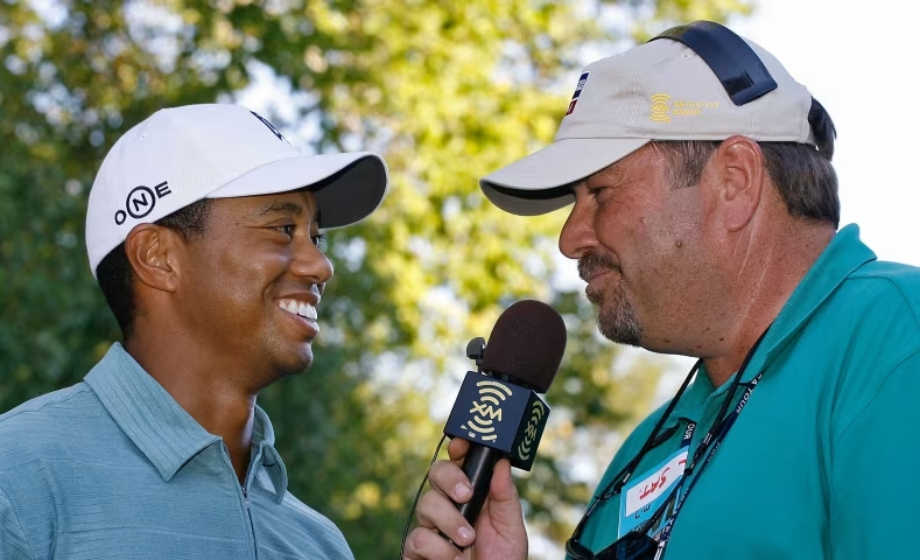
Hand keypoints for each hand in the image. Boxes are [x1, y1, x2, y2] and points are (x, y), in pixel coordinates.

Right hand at [402, 438, 527, 559]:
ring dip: (450, 522)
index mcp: (472, 496)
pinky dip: (439, 549)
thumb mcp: (512, 530)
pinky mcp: (416, 552)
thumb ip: (505, 496)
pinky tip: (454, 559)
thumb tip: (501, 461)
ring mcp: (431, 528)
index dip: (458, 448)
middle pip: (436, 473)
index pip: (459, 462)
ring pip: (427, 504)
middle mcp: (449, 507)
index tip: (464, 445)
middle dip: (449, 478)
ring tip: (467, 542)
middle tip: (466, 494)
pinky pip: (418, 538)